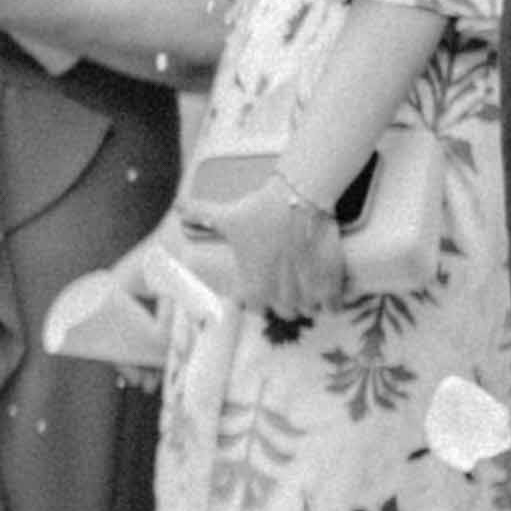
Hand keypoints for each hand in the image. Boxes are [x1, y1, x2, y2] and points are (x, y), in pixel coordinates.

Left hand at [211, 172, 346, 323]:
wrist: (298, 199)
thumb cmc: (260, 211)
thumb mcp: (226, 216)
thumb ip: (200, 215)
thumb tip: (177, 207)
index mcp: (254, 289)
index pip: (255, 308)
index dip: (260, 296)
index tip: (264, 284)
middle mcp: (280, 297)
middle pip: (284, 311)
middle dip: (285, 299)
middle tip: (288, 279)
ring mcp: (307, 292)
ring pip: (308, 310)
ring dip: (308, 300)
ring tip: (307, 281)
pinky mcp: (331, 283)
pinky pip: (333, 305)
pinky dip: (331, 300)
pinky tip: (327, 287)